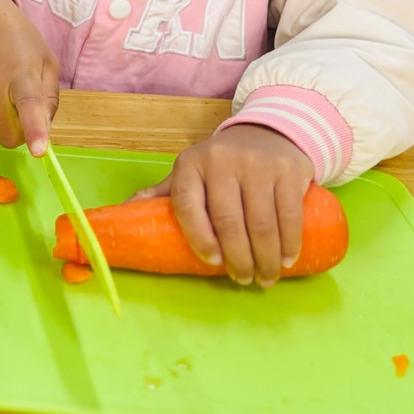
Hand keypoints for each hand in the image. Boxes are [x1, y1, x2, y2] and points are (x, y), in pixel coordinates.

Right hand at [0, 0, 59, 155]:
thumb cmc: (20, 39)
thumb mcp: (47, 62)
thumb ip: (49, 99)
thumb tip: (43, 131)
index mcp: (22, 74)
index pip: (29, 107)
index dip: (35, 131)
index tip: (40, 151)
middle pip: (10, 135)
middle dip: (24, 132)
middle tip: (30, 106)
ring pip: (1, 129)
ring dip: (11, 118)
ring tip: (11, 86)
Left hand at [133, 124, 314, 286]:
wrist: (266, 133)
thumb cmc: (222, 164)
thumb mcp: (190, 172)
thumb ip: (163, 193)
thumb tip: (123, 212)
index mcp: (190, 165)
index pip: (187, 204)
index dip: (198, 238)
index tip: (212, 263)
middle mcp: (221, 161)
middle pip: (228, 221)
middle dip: (238, 258)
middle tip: (244, 280)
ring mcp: (257, 165)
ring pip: (261, 223)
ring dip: (266, 258)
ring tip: (265, 278)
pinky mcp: (288, 171)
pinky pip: (289, 214)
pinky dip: (289, 243)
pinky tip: (288, 260)